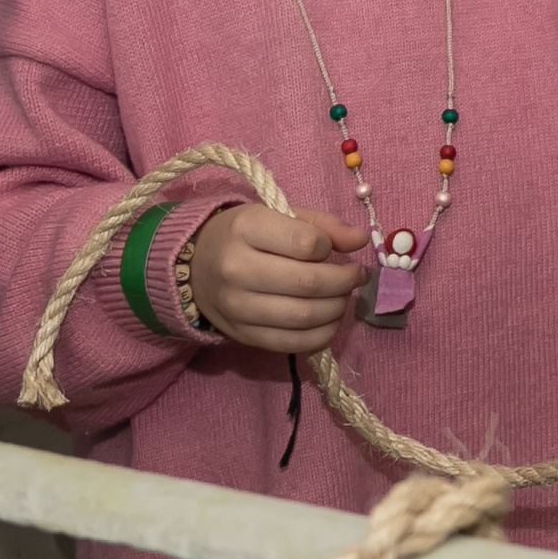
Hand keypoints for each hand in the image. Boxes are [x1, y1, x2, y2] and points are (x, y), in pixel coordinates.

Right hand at [186, 204, 367, 352]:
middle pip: (308, 283)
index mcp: (247, 229)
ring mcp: (236, 307)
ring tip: (344, 296)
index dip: (330, 247)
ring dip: (337, 309)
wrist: (196, 265)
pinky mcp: (241, 335)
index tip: (332, 248)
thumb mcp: (282, 216)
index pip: (305, 242)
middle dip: (344, 281)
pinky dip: (321, 335)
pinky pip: (290, 343)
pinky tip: (330, 319)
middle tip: (356, 276)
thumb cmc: (248, 235)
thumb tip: (361, 240)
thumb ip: (324, 226)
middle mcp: (236, 269)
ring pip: (302, 316)